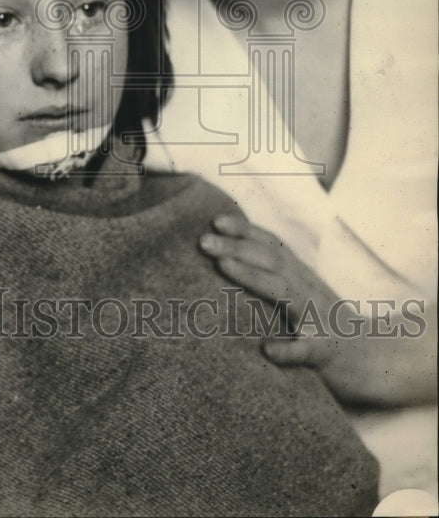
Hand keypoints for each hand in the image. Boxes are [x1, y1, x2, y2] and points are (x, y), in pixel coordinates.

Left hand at [199, 215, 436, 407]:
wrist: (377, 358)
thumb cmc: (328, 325)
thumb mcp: (303, 294)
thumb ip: (275, 277)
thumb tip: (231, 261)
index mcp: (301, 278)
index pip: (272, 247)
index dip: (245, 231)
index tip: (215, 222)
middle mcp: (308, 291)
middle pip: (271, 262)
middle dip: (236, 248)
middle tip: (203, 241)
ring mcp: (318, 320)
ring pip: (284, 294)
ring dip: (252, 278)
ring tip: (223, 266)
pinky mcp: (326, 352)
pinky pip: (306, 350)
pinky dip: (287, 350)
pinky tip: (267, 350)